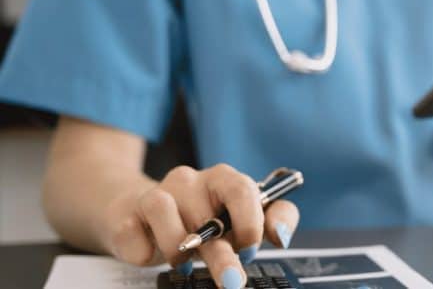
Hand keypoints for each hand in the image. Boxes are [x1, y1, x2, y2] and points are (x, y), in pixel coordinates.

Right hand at [103, 164, 298, 288]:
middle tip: (231, 281)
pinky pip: (132, 232)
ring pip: (164, 212)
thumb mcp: (242, 219)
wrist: (141, 215)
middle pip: (206, 214)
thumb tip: (281, 236)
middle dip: (221, 255)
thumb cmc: (203, 220)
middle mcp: (190, 181)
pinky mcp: (126, 214)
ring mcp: (156, 193)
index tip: (250, 250)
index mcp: (223, 179)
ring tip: (184, 262)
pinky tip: (149, 255)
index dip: (249, 222)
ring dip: (177, 248)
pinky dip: (143, 251)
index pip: (242, 189)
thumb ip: (274, 219)